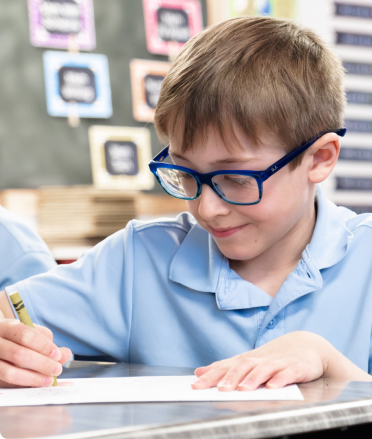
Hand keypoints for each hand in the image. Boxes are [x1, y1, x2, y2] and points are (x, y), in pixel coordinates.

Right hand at [0, 318, 70, 387]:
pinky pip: (6, 383)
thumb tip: (65, 354)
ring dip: (33, 377)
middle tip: (57, 369)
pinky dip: (23, 383)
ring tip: (49, 379)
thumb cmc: (16, 338)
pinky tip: (36, 383)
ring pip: (9, 372)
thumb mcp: (30, 333)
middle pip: (18, 354)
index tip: (57, 355)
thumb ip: (47, 341)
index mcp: (6, 327)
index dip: (42, 345)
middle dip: (41, 363)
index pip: (24, 334)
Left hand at [192, 331, 328, 390]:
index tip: (195, 385)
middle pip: (243, 366)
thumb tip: (199, 371)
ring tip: (242, 389)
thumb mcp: (248, 361)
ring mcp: (279, 363)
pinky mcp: (297, 367)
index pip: (226, 367)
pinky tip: (273, 386)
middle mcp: (261, 360)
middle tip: (219, 389)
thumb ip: (225, 367)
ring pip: (264, 369)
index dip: (211, 376)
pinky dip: (281, 379)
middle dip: (230, 377)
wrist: (307, 345)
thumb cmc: (274, 358)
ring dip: (253, 378)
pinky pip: (289, 373)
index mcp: (248, 360)